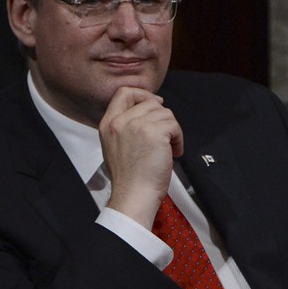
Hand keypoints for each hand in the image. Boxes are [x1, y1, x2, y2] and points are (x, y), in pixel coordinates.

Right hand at [99, 87, 183, 228]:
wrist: (133, 196)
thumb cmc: (129, 178)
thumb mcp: (115, 146)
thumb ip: (125, 126)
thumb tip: (149, 110)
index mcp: (108, 123)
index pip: (123, 92)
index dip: (142, 94)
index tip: (155, 104)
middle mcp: (120, 121)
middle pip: (150, 102)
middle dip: (162, 118)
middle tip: (166, 136)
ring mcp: (136, 125)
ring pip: (165, 113)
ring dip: (172, 130)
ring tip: (169, 148)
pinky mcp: (154, 132)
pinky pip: (174, 125)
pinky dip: (179, 139)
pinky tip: (174, 152)